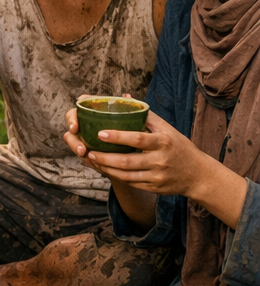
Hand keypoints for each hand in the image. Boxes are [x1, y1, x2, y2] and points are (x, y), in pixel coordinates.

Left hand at [65, 110, 203, 197]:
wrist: (198, 175)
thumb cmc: (178, 146)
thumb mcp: (167, 129)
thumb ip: (146, 114)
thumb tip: (125, 97)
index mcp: (163, 142)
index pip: (138, 139)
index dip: (118, 136)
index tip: (100, 133)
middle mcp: (160, 160)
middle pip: (127, 161)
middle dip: (105, 157)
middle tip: (88, 150)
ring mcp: (157, 176)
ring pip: (125, 174)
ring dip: (106, 167)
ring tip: (92, 158)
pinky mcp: (154, 188)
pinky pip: (130, 182)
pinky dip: (115, 176)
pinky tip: (104, 169)